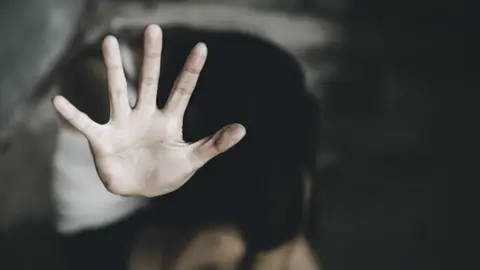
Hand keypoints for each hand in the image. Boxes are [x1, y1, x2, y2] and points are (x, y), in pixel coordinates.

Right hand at [52, 24, 245, 196]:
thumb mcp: (192, 159)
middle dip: (151, 57)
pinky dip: (73, 115)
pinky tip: (58, 101)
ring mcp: (122, 124)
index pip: (182, 90)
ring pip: (117, 91)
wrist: (140, 190)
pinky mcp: (103, 140)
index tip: (202, 47)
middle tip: (153, 29)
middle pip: (148, 81)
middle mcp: (144, 115)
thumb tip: (243, 128)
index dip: (191, 71)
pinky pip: (85, 125)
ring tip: (109, 41)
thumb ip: (214, 144)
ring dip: (113, 68)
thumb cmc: (167, 173)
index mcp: (168, 120)